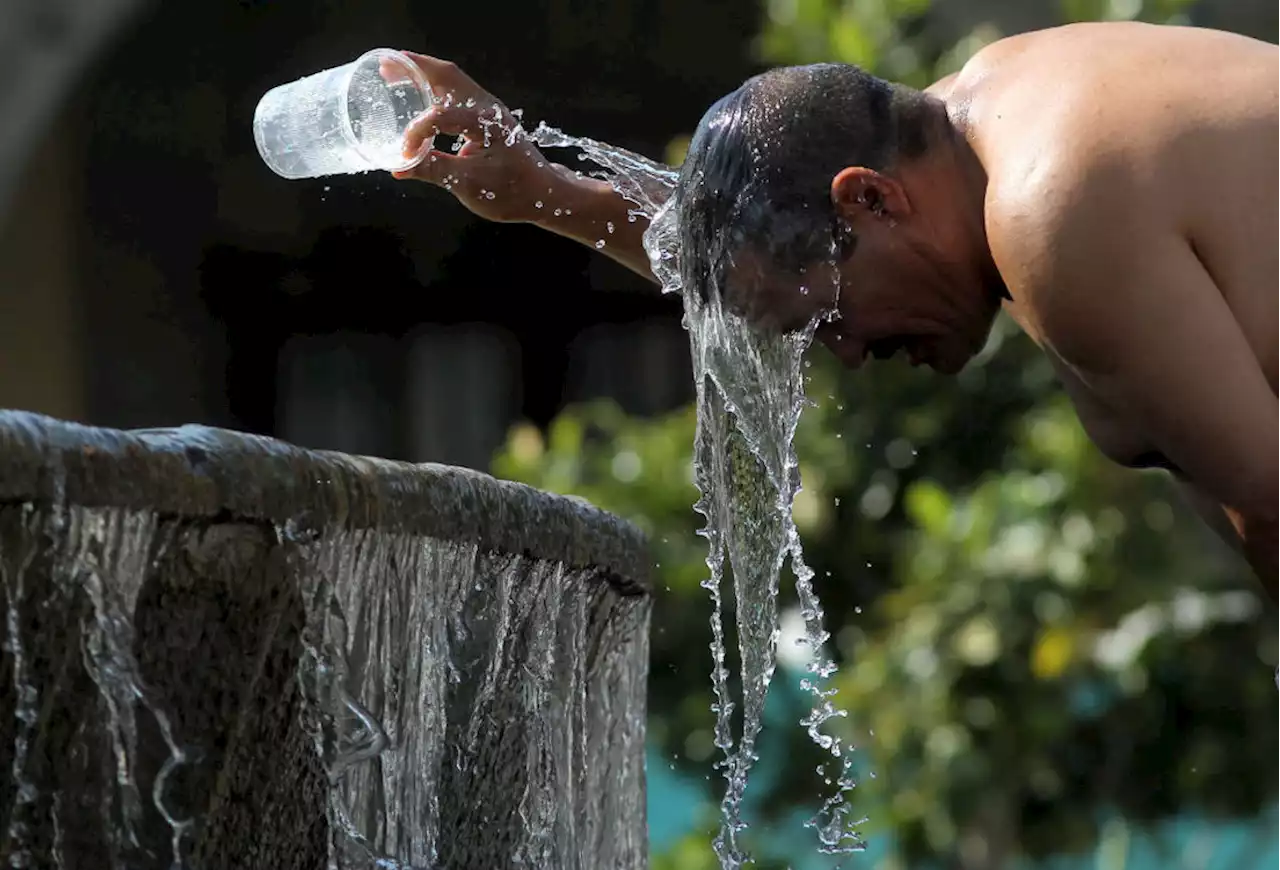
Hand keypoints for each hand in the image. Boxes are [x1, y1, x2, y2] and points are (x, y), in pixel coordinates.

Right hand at [384, 52, 558, 223]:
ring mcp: (489, 110)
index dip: (417, 132)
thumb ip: (433, 171)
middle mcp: (488, 108)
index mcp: (485, 122)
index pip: (439, 116)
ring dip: (424, 75)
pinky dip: (435, 88)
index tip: (406, 155)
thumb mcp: (470, 185)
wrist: (543, 194)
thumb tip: (400, 167)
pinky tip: (420, 95)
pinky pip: (458, 93)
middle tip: (385, 68)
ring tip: (396, 74)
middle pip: (447, 75)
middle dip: (414, 69)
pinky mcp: (488, 118)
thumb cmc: (512, 191)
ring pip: (452, 81)